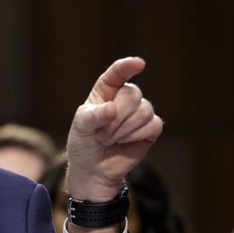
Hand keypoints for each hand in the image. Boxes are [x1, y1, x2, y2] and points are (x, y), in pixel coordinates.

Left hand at [65, 57, 162, 203]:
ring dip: (123, 130)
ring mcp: (140, 112)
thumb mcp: (81, 127)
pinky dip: (136, 136)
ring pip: (144, 111)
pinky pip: (152, 125)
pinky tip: (125, 142)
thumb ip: (94, 116)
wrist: (93, 169)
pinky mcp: (151, 128)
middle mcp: (125, 98)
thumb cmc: (84, 143)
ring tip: (110, 139)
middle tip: (101, 133)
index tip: (138, 63)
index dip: (127, 66)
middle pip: (132, 94)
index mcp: (106, 91)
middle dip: (116, 118)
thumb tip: (112, 109)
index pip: (118, 73)